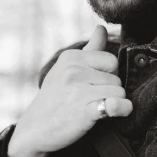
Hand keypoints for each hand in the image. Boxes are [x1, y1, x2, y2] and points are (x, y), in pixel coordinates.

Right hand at [7, 25, 131, 156]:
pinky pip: (116, 104)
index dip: (107, 75)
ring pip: (119, 92)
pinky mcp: (84, 111)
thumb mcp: (66, 68)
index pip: (111, 60)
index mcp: (71, 57)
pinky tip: (113, 112)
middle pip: (117, 77)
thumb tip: (101, 27)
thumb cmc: (54, 98)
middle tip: (91, 99)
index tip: (93, 85)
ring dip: (112, 102)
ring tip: (94, 108)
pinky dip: (121, 109)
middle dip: (110, 89)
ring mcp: (78, 90)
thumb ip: (90, 48)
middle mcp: (74, 71)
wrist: (34, 129)